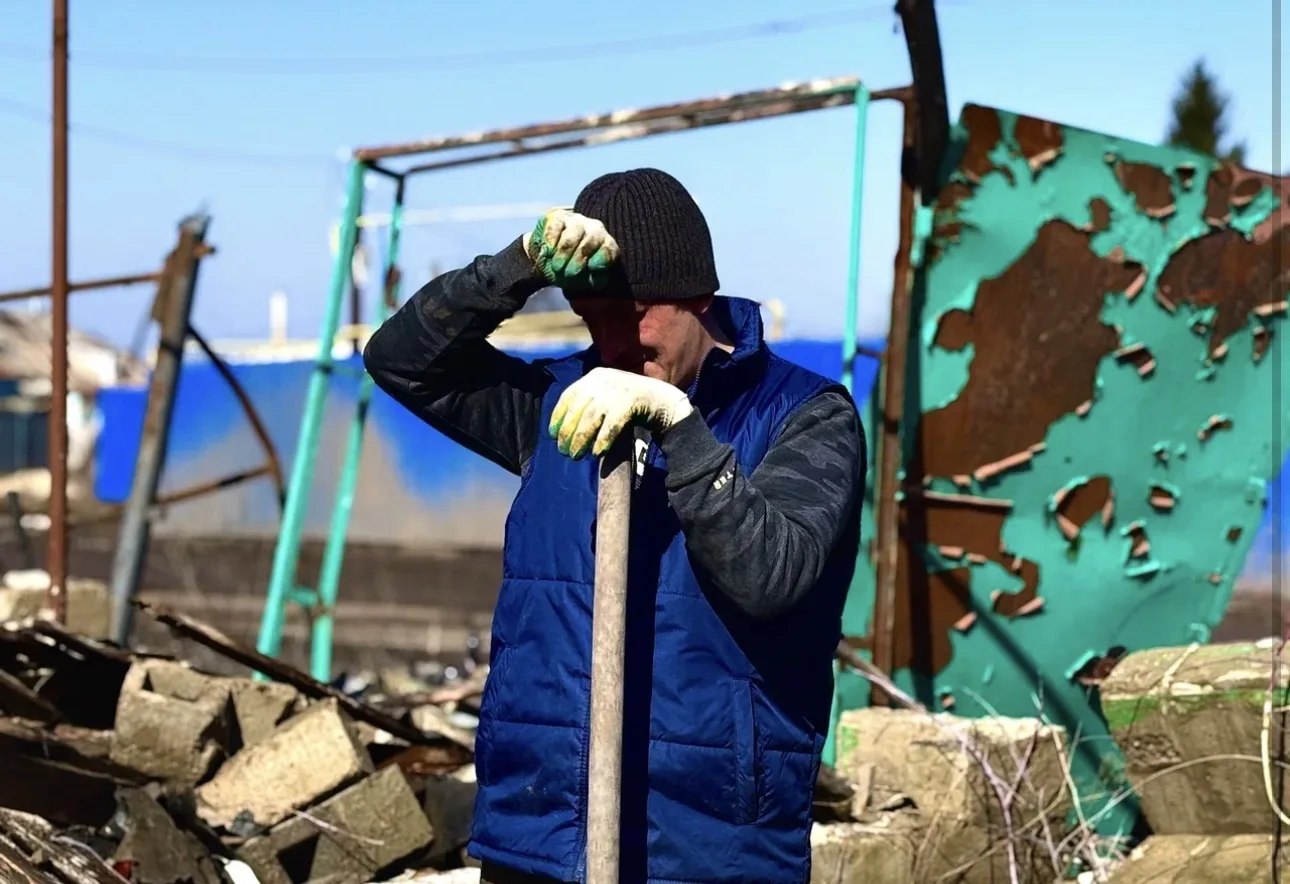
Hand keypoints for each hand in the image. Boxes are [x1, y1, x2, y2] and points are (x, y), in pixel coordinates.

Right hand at [522, 208, 618, 291]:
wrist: (551, 257)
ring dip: (563, 254)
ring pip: (572, 236)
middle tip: (568, 274)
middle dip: (578, 261)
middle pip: (589, 243)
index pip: (609, 250)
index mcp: (606, 245)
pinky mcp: (558, 217)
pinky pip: (555, 227)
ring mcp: (576, 221)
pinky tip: (548, 252)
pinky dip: (551, 241)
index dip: (602, 258)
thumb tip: (597, 282)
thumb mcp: (585, 279)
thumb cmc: (573, 269)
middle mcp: (595, 229)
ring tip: (557, 267)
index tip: (592, 267)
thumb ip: (593, 281)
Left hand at [549, 367, 693, 458]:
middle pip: (578, 409)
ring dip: (580, 439)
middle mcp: (604, 379)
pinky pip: (611, 424)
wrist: (666, 400)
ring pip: (591, 417)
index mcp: (595, 376)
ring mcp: (618, 389)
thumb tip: (564, 429)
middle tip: (564, 452)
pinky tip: (597, 452)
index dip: (558, 416)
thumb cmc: (632, 405)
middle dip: (567, 432)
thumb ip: (589, 406)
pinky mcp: (631, 401)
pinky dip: (602, 439)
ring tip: (576, 456)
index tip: (552, 435)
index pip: (569, 395)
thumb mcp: (608, 398)